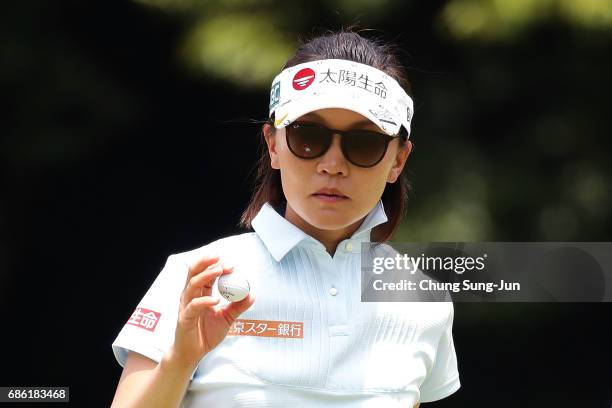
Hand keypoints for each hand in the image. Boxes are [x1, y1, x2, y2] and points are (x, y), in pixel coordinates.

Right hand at [169, 252, 254, 369]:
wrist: (192, 354)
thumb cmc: (205, 334)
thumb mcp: (227, 318)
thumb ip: (238, 306)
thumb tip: (251, 294)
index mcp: (200, 294)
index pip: (205, 274)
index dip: (216, 266)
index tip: (231, 264)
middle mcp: (191, 296)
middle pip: (194, 273)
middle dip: (206, 263)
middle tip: (221, 259)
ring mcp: (186, 306)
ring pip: (192, 285)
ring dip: (206, 275)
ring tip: (219, 271)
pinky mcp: (184, 318)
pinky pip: (193, 306)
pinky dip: (204, 301)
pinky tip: (215, 300)